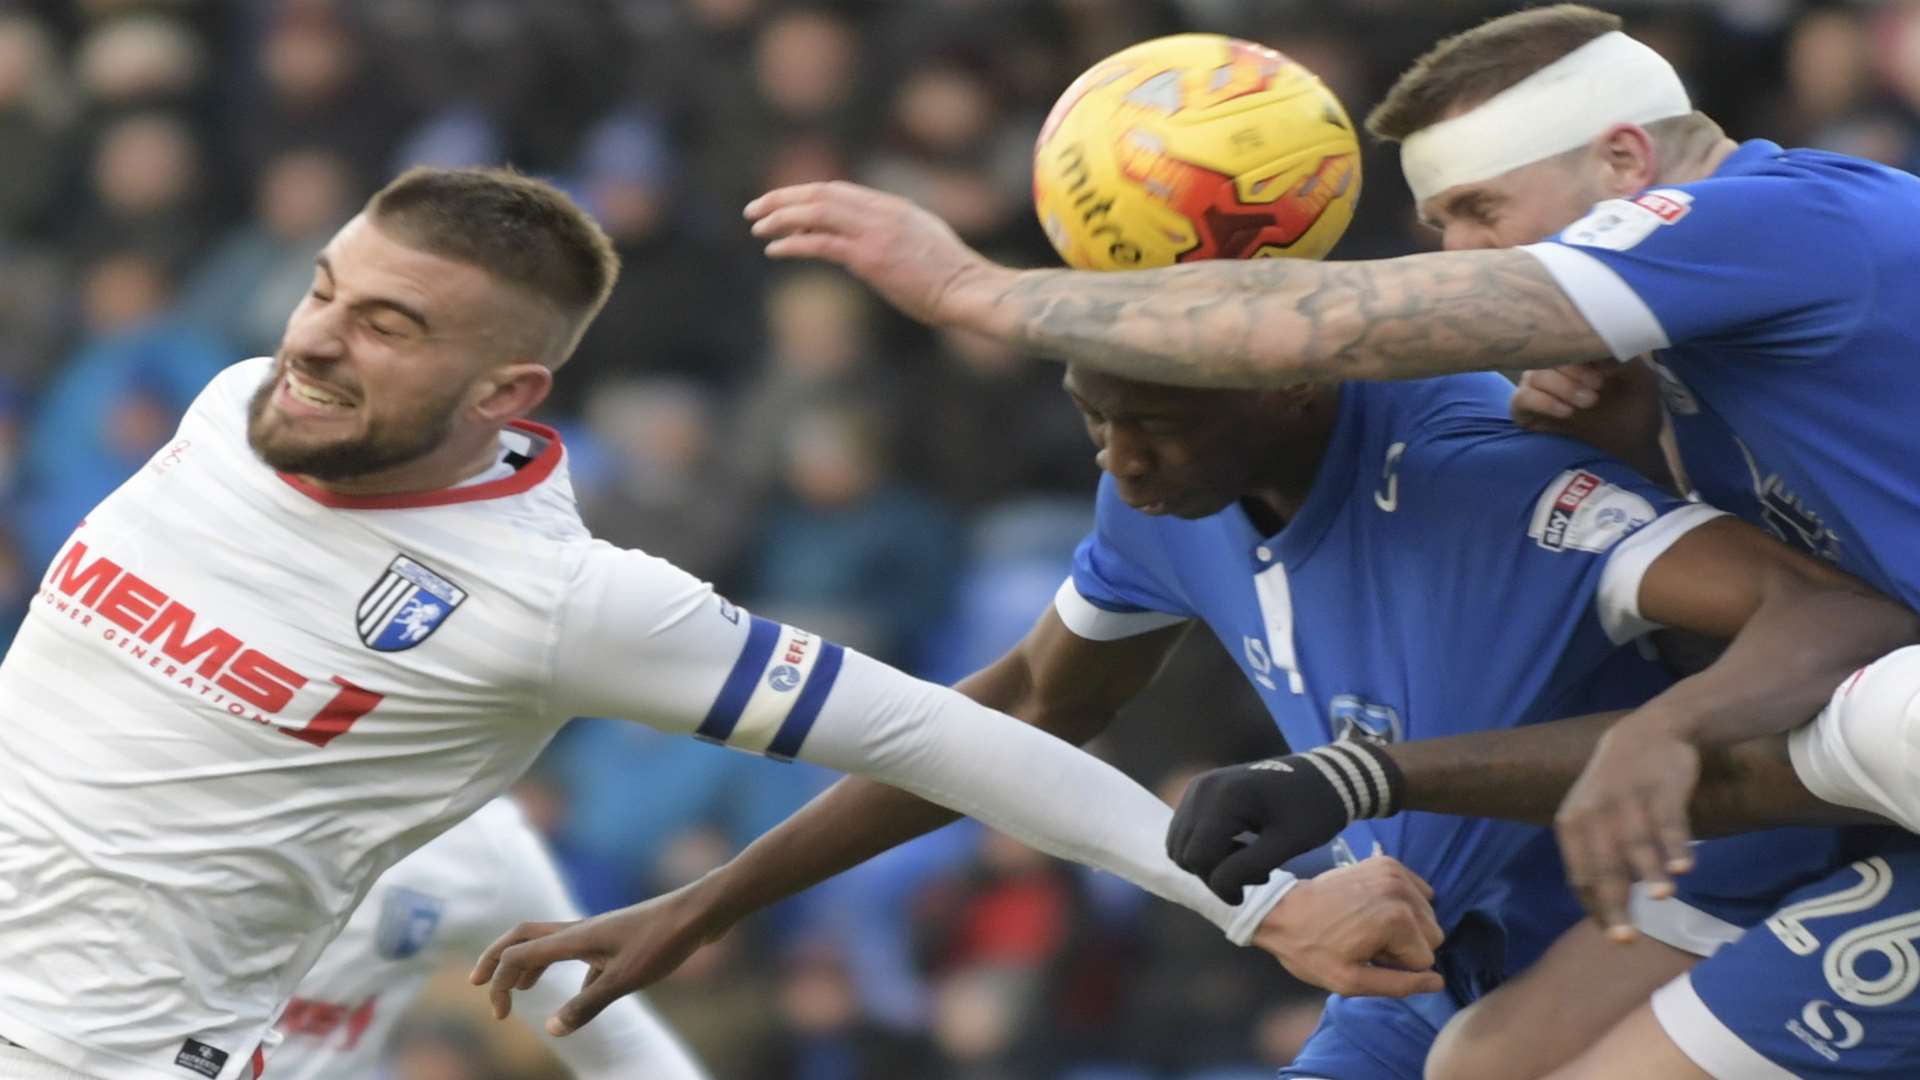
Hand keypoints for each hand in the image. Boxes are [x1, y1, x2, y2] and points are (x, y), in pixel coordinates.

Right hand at [470, 884, 725, 1035]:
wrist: (700, 912)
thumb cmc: (664, 942)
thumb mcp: (624, 980)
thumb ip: (587, 1005)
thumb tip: (552, 1030)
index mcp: (573, 938)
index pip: (518, 956)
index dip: (498, 984)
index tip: (500, 1017)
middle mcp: (580, 929)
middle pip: (523, 937)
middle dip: (496, 959)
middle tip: (476, 982)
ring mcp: (600, 932)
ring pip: (549, 942)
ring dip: (527, 963)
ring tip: (518, 989)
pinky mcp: (618, 938)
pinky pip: (580, 952)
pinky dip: (567, 972)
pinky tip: (584, 994)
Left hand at [744, 181, 1011, 327]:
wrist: (968, 289)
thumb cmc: (951, 275)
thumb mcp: (923, 240)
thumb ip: (895, 231)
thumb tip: (870, 241)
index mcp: (892, 206)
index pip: (837, 190)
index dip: (804, 195)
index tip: (782, 204)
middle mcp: (881, 212)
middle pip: (821, 193)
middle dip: (782, 199)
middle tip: (754, 209)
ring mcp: (875, 233)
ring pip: (816, 213)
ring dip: (781, 218)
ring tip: (756, 226)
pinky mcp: (870, 258)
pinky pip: (821, 244)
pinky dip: (793, 243)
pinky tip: (773, 248)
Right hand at [1168, 747, 1395, 903]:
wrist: (1325, 776)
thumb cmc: (1313, 809)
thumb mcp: (1287, 843)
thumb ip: (1248, 866)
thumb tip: (1218, 885)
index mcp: (1223, 798)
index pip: (1199, 856)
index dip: (1221, 884)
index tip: (1255, 887)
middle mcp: (1202, 789)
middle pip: (1184, 852)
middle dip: (1215, 873)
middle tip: (1256, 873)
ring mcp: (1198, 787)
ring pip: (1181, 844)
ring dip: (1209, 861)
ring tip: (1247, 859)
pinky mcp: (1200, 791)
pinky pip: (1187, 831)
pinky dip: (1206, 847)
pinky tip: (1238, 845)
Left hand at [1249, 855, 1445, 997]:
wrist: (1283, 911)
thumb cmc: (1313, 951)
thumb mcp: (1351, 982)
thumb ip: (1400, 985)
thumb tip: (1438, 981)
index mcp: (1398, 921)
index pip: (1425, 960)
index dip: (1397, 965)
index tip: (1368, 957)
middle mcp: (1402, 892)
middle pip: (1432, 934)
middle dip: (1406, 945)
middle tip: (1369, 943)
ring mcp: (1395, 872)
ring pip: (1427, 913)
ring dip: (1405, 924)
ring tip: (1369, 926)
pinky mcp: (1386, 862)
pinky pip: (1417, 890)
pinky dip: (1404, 901)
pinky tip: (1376, 907)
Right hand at [1510, 359, 1662, 459]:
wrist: (1631, 449)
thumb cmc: (1636, 411)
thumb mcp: (1642, 380)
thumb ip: (1624, 358)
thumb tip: (1596, 350)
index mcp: (1579, 352)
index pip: (1566, 335)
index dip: (1581, 348)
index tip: (1606, 369)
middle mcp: (1553, 366)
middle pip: (1546, 353)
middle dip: (1573, 370)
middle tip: (1598, 389)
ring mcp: (1536, 388)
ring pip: (1533, 375)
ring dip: (1562, 387)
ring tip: (1588, 403)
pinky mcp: (1525, 412)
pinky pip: (1520, 399)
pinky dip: (1543, 402)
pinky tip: (1567, 413)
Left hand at [1554, 719, 1701, 942]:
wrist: (1646, 732)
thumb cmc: (1615, 788)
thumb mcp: (1590, 815)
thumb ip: (1594, 856)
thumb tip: (1603, 908)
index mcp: (1572, 824)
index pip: (1579, 876)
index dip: (1595, 907)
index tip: (1612, 936)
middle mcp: (1595, 814)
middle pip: (1604, 866)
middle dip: (1616, 904)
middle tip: (1626, 939)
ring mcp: (1628, 800)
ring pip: (1637, 843)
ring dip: (1650, 871)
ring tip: (1662, 899)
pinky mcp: (1660, 789)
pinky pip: (1668, 821)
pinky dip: (1675, 845)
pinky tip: (1682, 869)